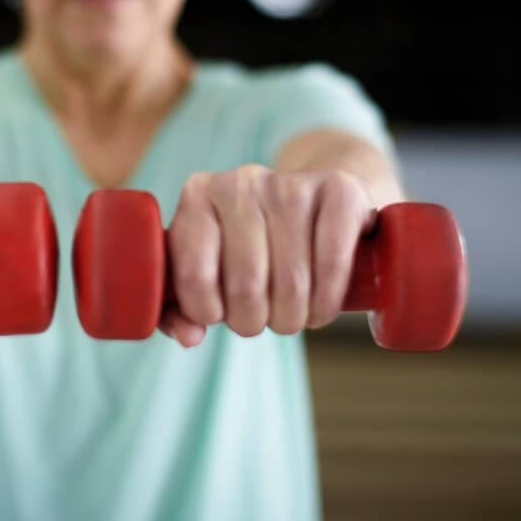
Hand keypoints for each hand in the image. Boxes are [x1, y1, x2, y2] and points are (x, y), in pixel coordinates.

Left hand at [162, 165, 377, 347]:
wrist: (318, 198)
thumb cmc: (254, 245)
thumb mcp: (209, 267)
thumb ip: (181, 308)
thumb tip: (190, 337)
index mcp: (198, 196)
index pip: (192, 274)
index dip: (207, 312)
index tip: (219, 315)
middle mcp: (241, 183)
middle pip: (246, 286)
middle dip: (253, 322)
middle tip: (261, 319)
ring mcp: (291, 184)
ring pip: (292, 283)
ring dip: (293, 318)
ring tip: (292, 313)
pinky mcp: (339, 191)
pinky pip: (332, 264)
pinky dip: (327, 301)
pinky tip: (321, 306)